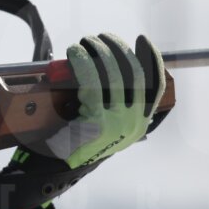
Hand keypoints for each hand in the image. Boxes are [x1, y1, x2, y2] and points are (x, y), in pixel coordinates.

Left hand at [5, 33, 166, 197]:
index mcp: (138, 125)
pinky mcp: (99, 122)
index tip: (141, 40)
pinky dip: (83, 62)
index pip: (155, 86)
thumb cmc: (71, 142)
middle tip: (100, 37)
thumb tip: (107, 61)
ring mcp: (119, 124)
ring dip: (100, 51)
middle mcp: (134, 124)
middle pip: (134, 74)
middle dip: (118, 49)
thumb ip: (109, 100)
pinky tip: (75, 53)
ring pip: (115, 75)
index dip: (151, 59)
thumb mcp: (99, 123)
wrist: (53, 170)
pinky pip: (93, 82)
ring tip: (85, 42)